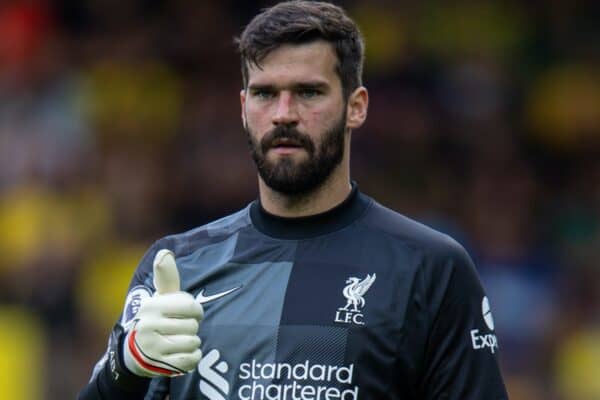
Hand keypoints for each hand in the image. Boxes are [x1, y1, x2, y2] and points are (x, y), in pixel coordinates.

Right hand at [122, 249, 202, 376]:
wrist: (136, 351)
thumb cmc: (156, 318)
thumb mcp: (160, 297)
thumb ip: (165, 277)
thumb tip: (165, 253)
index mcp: (152, 306)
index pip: (190, 306)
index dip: (196, 310)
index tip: (190, 313)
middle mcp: (148, 326)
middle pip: (193, 326)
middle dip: (192, 327)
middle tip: (181, 329)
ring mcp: (153, 348)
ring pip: (193, 342)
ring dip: (192, 342)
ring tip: (181, 340)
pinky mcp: (160, 366)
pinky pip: (191, 360)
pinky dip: (192, 357)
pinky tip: (183, 353)